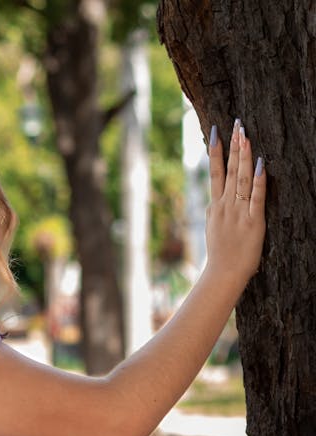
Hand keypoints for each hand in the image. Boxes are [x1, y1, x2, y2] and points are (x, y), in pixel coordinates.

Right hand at [205, 120, 265, 283]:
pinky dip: (258, 180)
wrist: (223, 273)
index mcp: (215, 207)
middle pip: (228, 171)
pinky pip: (256, 197)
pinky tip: (260, 164)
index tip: (215, 132)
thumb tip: (212, 203)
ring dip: (244, 156)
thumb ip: (214, 214)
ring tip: (246, 136)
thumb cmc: (220, 256)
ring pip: (241, 179)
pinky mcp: (253, 221)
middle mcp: (225, 206)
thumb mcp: (212, 230)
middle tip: (236, 124)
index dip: (215, 152)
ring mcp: (238, 212)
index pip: (215, 174)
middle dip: (233, 146)